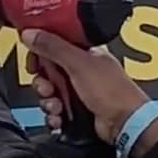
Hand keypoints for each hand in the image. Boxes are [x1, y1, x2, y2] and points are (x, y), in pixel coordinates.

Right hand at [22, 28, 151, 144]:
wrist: (126, 124)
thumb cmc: (114, 93)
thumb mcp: (79, 64)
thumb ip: (53, 47)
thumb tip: (31, 33)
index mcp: (86, 53)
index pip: (54, 45)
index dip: (40, 53)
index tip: (33, 61)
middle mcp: (83, 71)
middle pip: (48, 72)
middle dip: (42, 82)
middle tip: (47, 87)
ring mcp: (81, 92)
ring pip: (50, 94)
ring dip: (48, 101)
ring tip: (56, 106)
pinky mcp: (79, 111)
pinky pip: (56, 111)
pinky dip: (54, 116)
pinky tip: (60, 118)